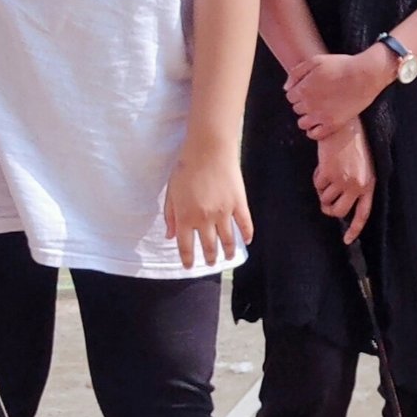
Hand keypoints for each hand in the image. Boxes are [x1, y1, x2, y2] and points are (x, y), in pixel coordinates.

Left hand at [164, 137, 252, 269]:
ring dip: (227, 252)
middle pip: (209, 246)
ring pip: (227, 239)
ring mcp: (224, 213)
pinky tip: (246, 242)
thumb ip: (170, 215)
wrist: (209, 150)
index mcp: (185, 217)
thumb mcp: (171, 192)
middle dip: (210, 257)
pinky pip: (245, 224)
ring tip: (227, 258)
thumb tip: (170, 235)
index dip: (188, 259)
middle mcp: (204, 219)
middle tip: (212, 263)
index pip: (186, 246)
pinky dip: (247, 235)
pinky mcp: (239, 204)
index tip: (189, 267)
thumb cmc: (185, 168)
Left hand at [287, 48, 392, 139]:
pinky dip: (314, 131)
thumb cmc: (342, 65)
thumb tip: (286, 88)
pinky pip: (315, 134)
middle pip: (297, 109)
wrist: (366, 75)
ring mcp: (321, 116)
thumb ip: (297, 72)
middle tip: (318, 98)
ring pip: (303, 123)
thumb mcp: (316, 60)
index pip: (290, 97)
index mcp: (303, 88)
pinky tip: (320, 125)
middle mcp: (309, 104)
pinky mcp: (333, 124)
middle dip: (304, 103)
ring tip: (319, 112)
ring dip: (307, 118)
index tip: (310, 89)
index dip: (299, 92)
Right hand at [313, 120, 374, 242]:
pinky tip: (323, 165)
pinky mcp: (329, 174)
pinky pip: (317, 185)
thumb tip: (338, 206)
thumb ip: (355, 186)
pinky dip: (317, 178)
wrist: (347, 127)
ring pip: (325, 199)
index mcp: (368, 185)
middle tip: (324, 202)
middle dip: (328, 209)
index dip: (355, 229)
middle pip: (339, 212)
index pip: (363, 213)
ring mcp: (343, 180)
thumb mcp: (362, 167)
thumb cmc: (354, 146)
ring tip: (327, 173)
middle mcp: (357, 186)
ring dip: (322, 189)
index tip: (347, 241)